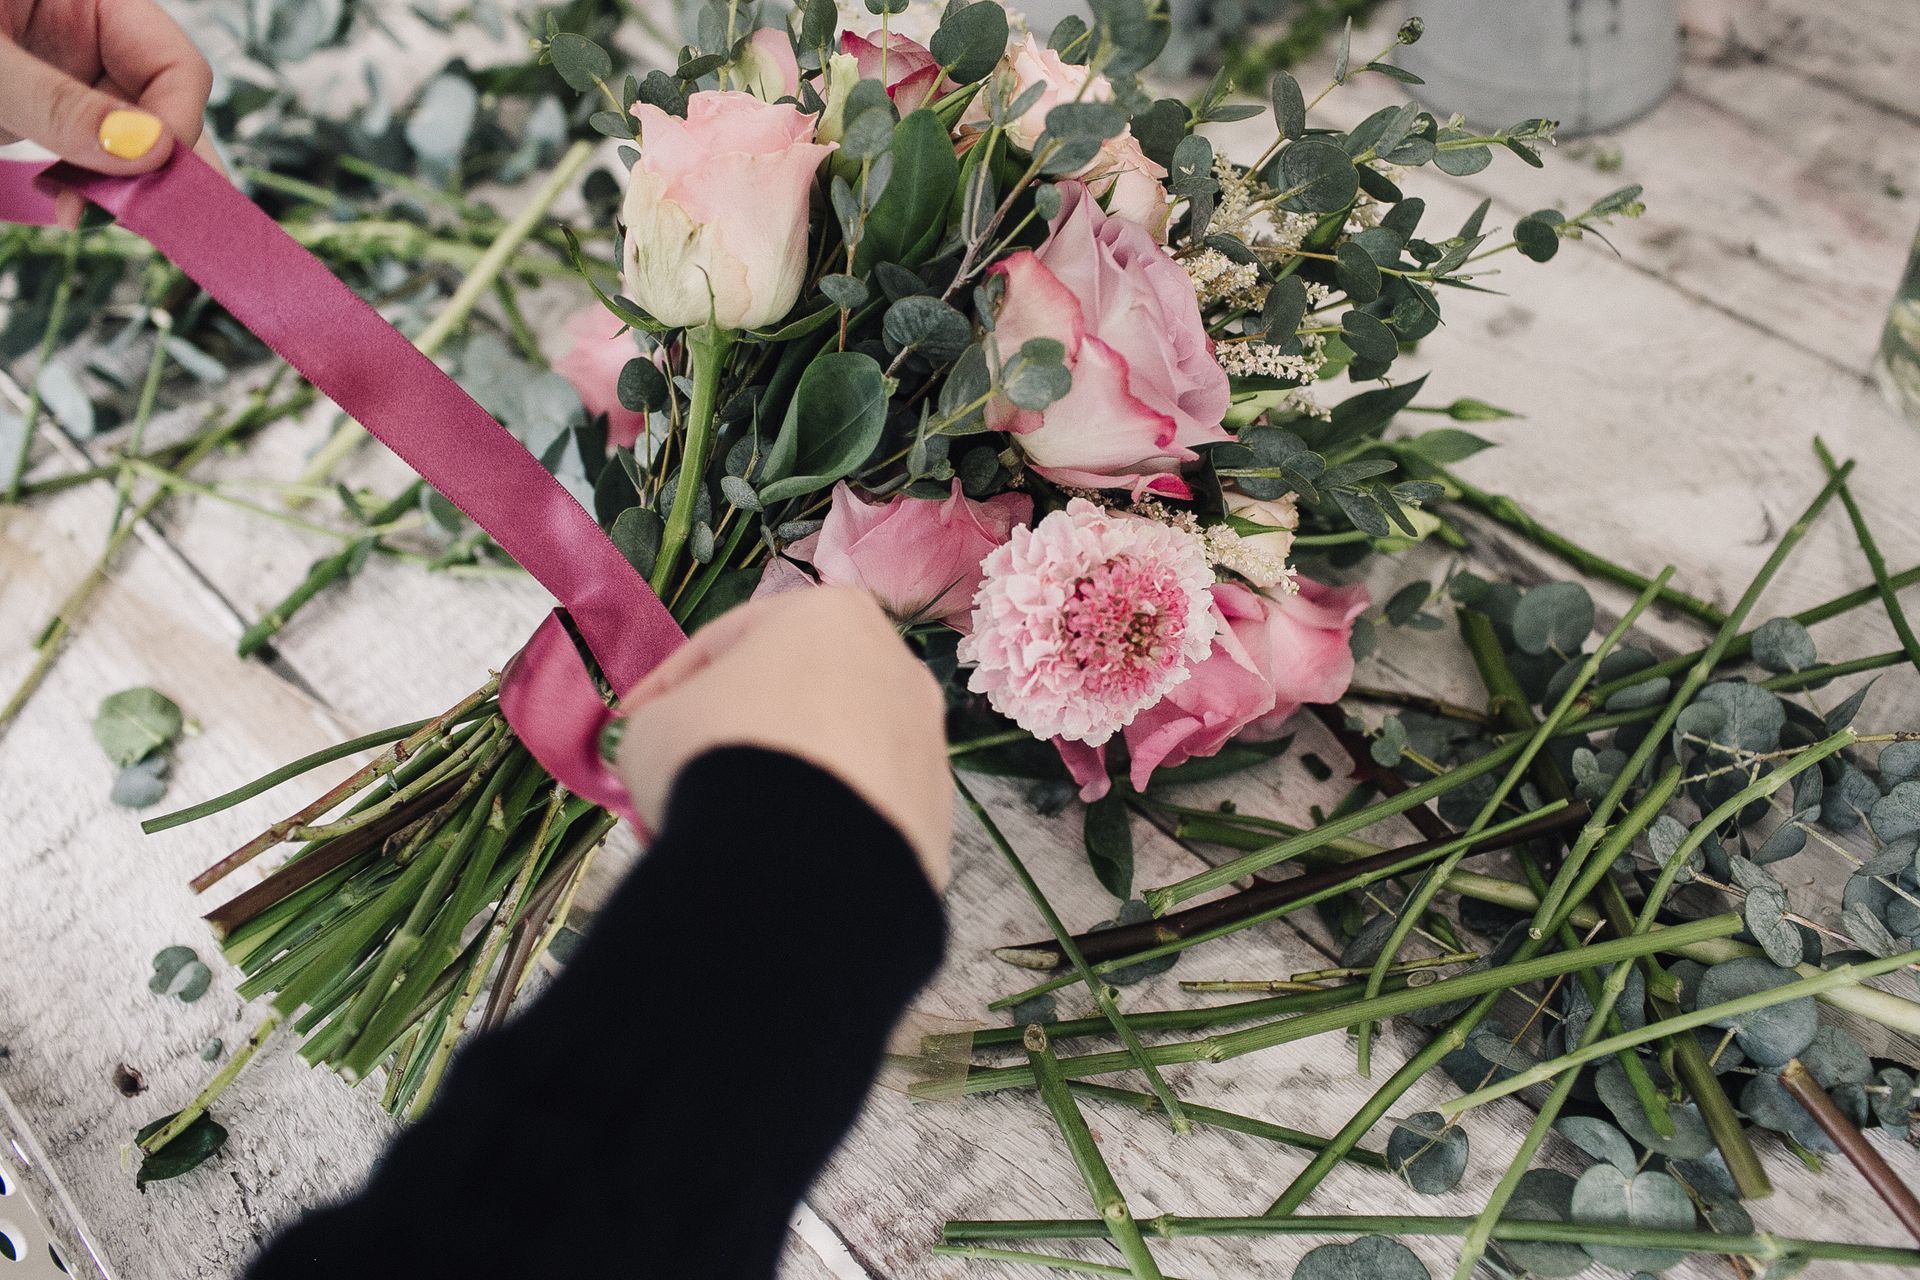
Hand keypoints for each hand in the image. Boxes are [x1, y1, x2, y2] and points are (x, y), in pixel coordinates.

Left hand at [1, 0, 212, 222]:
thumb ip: (58, 102)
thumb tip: (146, 150)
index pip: (176, 66)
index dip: (177, 125)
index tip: (149, 174)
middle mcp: (88, 35)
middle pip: (164, 110)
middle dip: (157, 169)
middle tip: (150, 220)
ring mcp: (67, 77)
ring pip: (131, 144)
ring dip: (121, 189)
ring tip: (86, 214)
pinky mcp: (44, 113)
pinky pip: (90, 159)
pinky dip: (88, 191)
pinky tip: (70, 206)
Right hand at [614, 588, 952, 889]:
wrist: (802, 863)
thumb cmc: (718, 758)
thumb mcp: (650, 725)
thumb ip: (661, 720)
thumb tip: (668, 743)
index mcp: (829, 615)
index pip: (730, 642)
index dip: (669, 686)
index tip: (633, 724)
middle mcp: (895, 667)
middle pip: (793, 698)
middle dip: (737, 734)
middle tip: (682, 775)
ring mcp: (925, 744)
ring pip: (833, 758)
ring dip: (780, 783)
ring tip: (726, 825)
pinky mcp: (935, 817)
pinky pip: (859, 813)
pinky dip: (819, 828)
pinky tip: (773, 860)